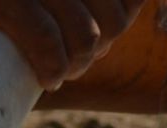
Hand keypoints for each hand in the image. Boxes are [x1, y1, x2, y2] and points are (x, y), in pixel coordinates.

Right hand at [0, 0, 144, 90]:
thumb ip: (77, 2)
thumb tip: (112, 35)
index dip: (121, 19)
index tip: (102, 35)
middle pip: (113, 20)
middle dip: (99, 49)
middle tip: (77, 61)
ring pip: (86, 33)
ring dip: (78, 65)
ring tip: (62, 73)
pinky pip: (45, 39)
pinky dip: (53, 67)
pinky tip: (50, 80)